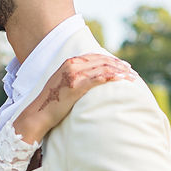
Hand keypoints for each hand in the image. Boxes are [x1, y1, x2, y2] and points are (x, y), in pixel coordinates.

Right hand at [13, 53, 134, 143]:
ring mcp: (74, 74)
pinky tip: (121, 79)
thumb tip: (90, 81)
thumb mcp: (63, 84)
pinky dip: (112, 77)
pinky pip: (98, 78)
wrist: (38, 113)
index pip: (95, 57)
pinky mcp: (76, 86)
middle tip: (131, 71)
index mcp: (69, 62)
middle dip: (119, 65)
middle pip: (101, 61)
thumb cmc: (52, 102)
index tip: (123, 65)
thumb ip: (75, 78)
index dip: (110, 60)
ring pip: (103, 68)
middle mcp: (72, 65)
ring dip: (119, 71)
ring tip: (131, 76)